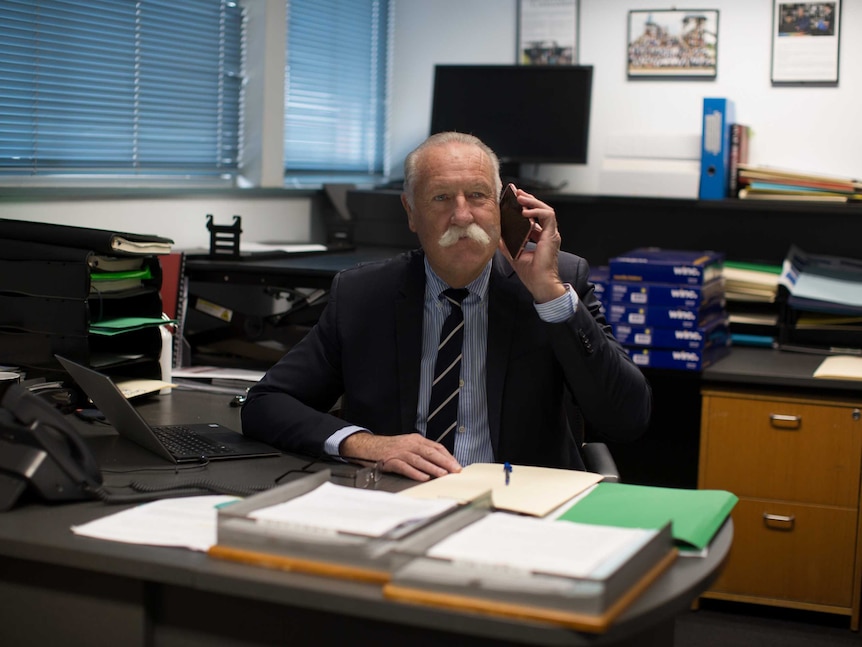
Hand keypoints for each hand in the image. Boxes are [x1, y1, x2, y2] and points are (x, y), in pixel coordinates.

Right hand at [340, 432, 461, 481]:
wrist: (368, 446)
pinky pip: (405, 467)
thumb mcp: (408, 446)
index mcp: (416, 439)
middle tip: (455, 470)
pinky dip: (415, 472)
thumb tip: (440, 464)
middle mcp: (409, 444)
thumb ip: (422, 452)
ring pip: (419, 459)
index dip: (447, 456)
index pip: (436, 447)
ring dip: (432, 467)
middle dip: (444, 462)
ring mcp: (400, 452)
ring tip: (442, 474)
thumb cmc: (390, 448)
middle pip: (430, 452)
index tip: (456, 465)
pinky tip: (423, 477)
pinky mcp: (390, 460)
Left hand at [498, 187, 565, 303]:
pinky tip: (526, 212)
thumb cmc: (531, 273)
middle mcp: (547, 234)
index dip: (527, 207)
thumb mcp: (514, 255)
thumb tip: (496, 236)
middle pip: (541, 210)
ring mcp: (551, 234)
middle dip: (529, 199)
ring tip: (521, 198)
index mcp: (541, 238)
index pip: (535, 217)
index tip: (516, 200)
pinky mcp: (552, 236)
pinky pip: (548, 216)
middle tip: (517, 193)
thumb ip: (507, 244)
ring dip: (533, 202)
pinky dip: (537, 211)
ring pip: (546, 210)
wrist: (540, 284)